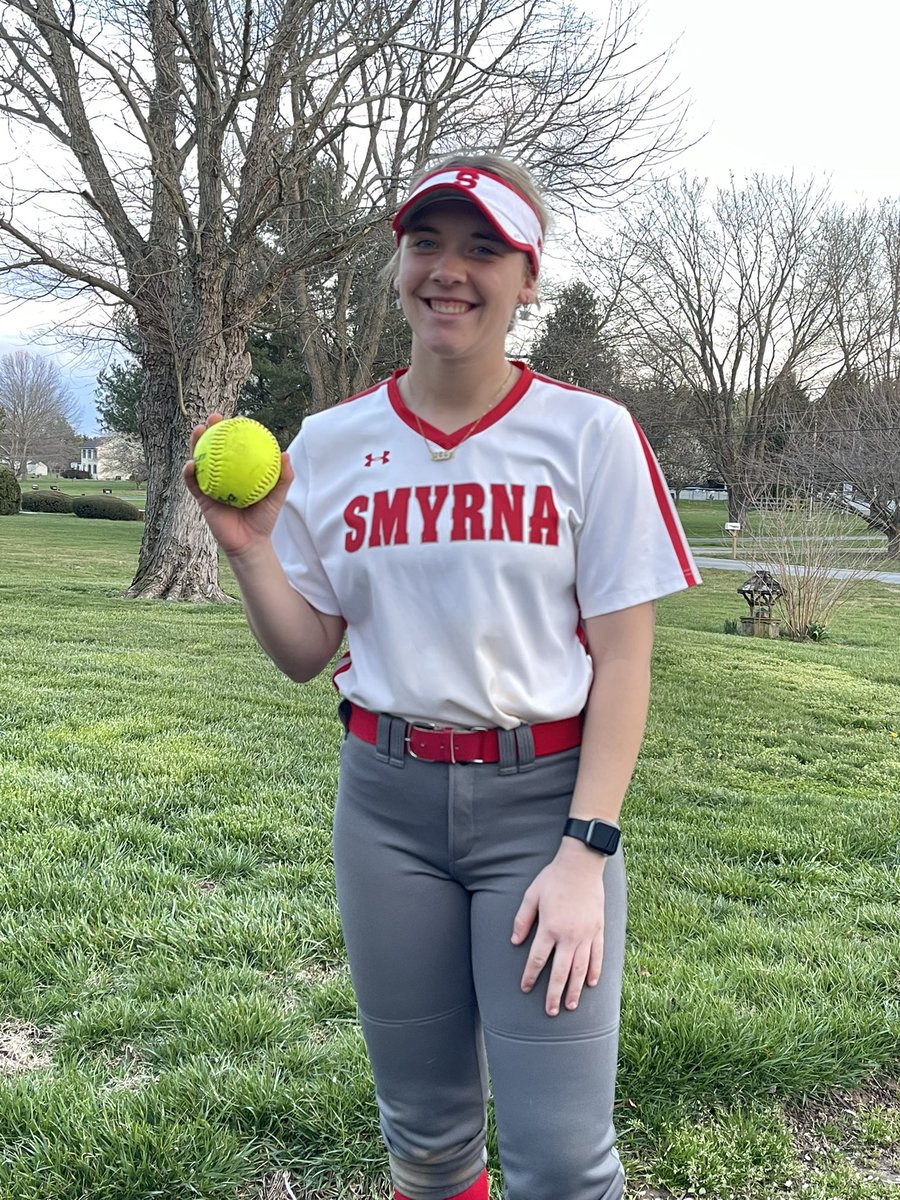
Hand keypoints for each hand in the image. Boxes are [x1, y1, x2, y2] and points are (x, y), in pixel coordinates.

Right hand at [182, 413, 293, 557]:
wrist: (250, 543)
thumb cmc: (264, 519)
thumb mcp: (277, 497)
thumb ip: (283, 477)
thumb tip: (285, 454)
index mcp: (239, 472)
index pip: (234, 447)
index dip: (232, 431)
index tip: (235, 418)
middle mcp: (223, 475)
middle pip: (214, 448)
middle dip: (211, 430)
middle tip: (213, 418)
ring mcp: (211, 485)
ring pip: (199, 461)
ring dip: (195, 444)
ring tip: (198, 431)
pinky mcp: (202, 498)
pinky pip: (193, 483)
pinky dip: (189, 473)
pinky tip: (191, 464)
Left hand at [511, 838, 605, 1016]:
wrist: (581, 865)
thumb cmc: (553, 878)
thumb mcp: (531, 895)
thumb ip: (522, 920)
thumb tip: (515, 941)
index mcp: (550, 928)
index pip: (538, 959)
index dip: (531, 976)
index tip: (526, 988)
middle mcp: (569, 936)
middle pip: (561, 972)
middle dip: (554, 994)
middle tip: (551, 1011)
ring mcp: (586, 935)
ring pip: (581, 969)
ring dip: (576, 990)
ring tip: (571, 1006)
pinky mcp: (598, 930)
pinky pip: (598, 956)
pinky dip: (595, 971)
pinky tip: (591, 984)